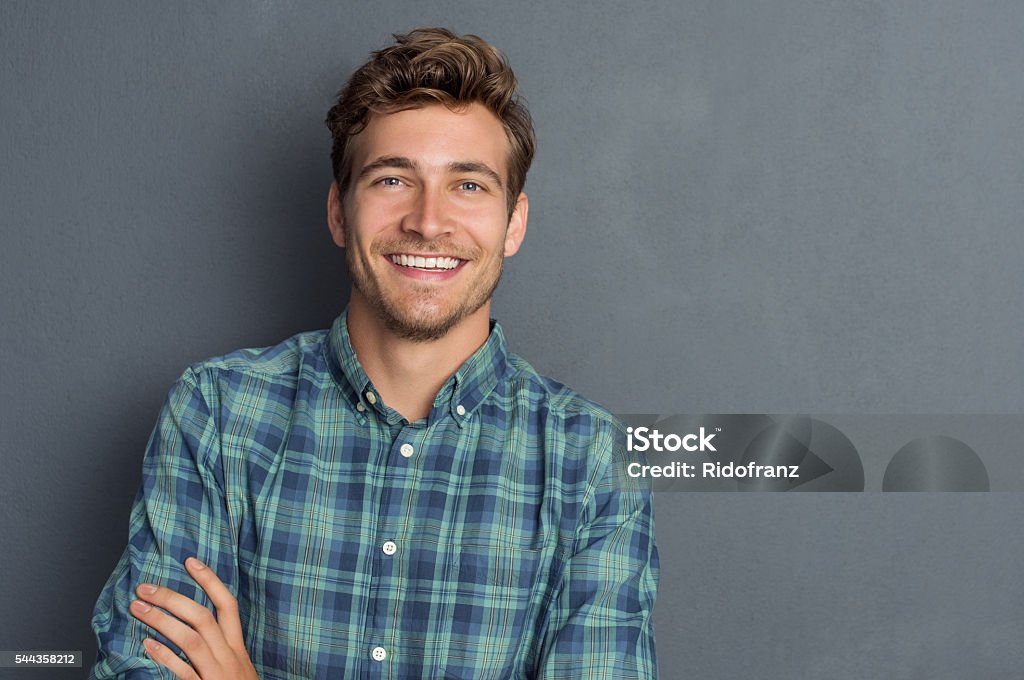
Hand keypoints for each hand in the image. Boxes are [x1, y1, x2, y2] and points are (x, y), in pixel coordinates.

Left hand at [130, 557, 258, 679]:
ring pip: (191, 639)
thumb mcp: (237, 668)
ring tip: (138, 608)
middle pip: (203, 618)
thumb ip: (220, 648)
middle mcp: (230, 656)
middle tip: (146, 587)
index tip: (190, 562)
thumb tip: (196, 626)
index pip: (227, 605)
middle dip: (174, 598)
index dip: (210, 581)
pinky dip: (166, 656)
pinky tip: (147, 645)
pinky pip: (184, 671)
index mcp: (237, 647)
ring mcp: (218, 673)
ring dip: (162, 620)